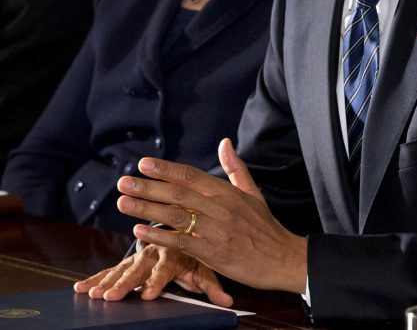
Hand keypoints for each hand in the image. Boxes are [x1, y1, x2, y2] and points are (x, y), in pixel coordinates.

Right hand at [73, 244, 230, 306]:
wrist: (186, 222)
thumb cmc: (198, 248)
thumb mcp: (207, 264)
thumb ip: (213, 283)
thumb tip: (228, 302)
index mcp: (176, 249)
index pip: (166, 267)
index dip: (158, 281)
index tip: (149, 295)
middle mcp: (156, 250)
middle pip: (139, 269)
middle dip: (125, 284)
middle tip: (111, 297)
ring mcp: (141, 255)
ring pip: (122, 268)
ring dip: (106, 281)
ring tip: (90, 295)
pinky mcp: (130, 260)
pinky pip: (112, 269)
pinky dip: (96, 278)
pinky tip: (80, 288)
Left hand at [112, 138, 307, 294]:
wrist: (282, 258)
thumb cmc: (265, 227)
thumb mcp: (253, 193)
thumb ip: (235, 168)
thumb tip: (224, 142)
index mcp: (227, 192)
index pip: (191, 175)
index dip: (166, 169)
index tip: (143, 163)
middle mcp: (219, 207)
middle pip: (177, 193)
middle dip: (147, 187)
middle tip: (123, 182)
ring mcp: (215, 230)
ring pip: (175, 216)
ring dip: (146, 208)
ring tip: (123, 203)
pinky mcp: (212, 252)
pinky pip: (181, 242)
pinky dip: (159, 236)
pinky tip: (140, 232)